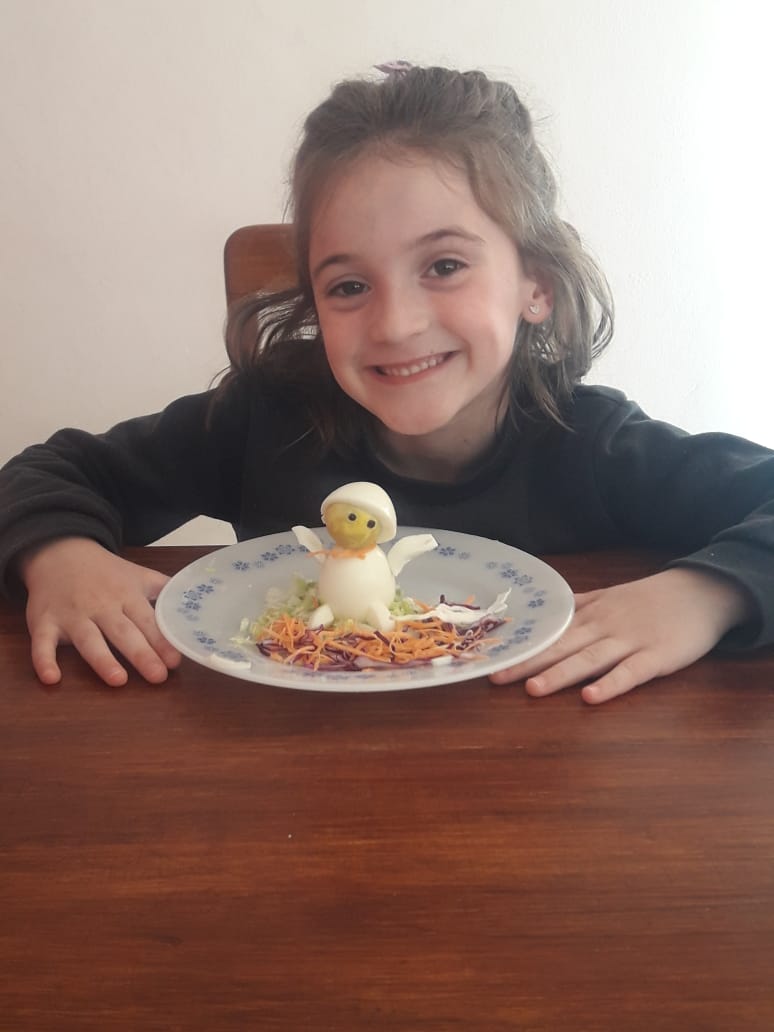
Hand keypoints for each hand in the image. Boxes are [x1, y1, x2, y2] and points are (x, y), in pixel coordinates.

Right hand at [19, 537, 180, 686]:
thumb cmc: (104, 571)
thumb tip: (196, 606)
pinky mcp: (44, 621)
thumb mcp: (137, 575)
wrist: (58, 551)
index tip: (175, 661)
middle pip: (123, 632)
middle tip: (158, 676)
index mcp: (126, 595)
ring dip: (102, 659)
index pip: (147, 621)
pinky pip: (42, 643)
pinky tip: (51, 678)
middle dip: (141, 654)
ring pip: (88, 639)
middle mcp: (101, 606)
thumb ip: (164, 591)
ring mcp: (71, 615)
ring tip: (118, 680)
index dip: (162, 641)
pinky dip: (43, 660)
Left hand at [489, 568, 753, 703]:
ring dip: (561, 674)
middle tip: (497, 678)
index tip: (492, 657)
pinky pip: (631, 673)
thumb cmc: (651, 598)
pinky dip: (611, 685)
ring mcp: (631, 641)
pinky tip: (590, 698)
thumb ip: (577, 606)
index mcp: (591, 614)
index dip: (522, 646)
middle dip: (529, 663)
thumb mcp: (610, 596)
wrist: (703, 590)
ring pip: (590, 659)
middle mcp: (605, 626)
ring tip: (533, 690)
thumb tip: (542, 611)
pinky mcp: (658, 657)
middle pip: (562, 646)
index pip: (550, 632)